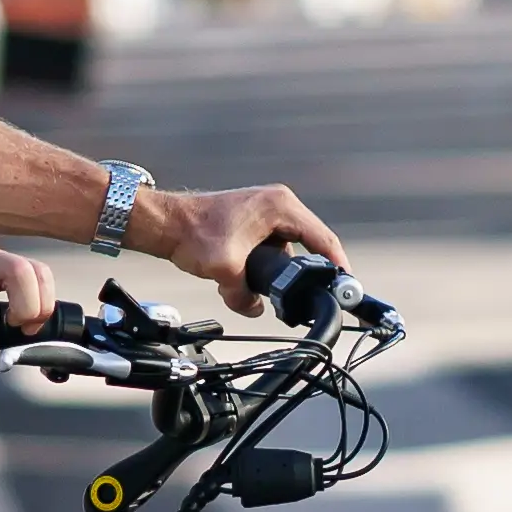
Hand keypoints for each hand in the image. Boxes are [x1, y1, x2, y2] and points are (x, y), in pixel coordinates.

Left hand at [142, 181, 342, 312]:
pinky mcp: (254, 221)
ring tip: (266, 289)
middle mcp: (278, 204)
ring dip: (279, 271)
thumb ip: (245, 295)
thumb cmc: (194, 233)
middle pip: (309, 243)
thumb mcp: (225, 270)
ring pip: (287, 248)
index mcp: (280, 206)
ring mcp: (266, 211)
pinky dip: (265, 265)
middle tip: (314, 296)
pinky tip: (248, 279)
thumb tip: (253, 308)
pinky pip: (272, 247)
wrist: (166, 223)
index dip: (337, 265)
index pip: (323, 238)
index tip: (345, 286)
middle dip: (306, 272)